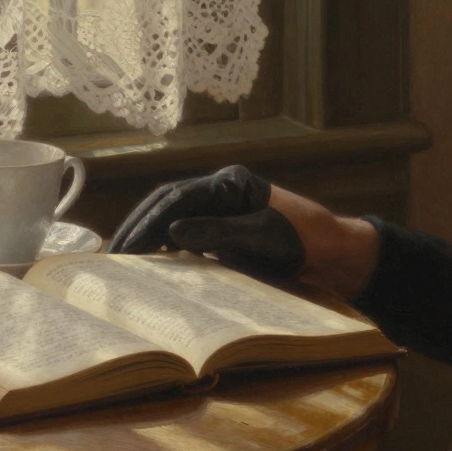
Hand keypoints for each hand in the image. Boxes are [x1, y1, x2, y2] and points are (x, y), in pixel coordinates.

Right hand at [107, 166, 379, 296]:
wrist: (336, 254)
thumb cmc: (306, 240)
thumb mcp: (262, 236)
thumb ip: (218, 232)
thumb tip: (171, 232)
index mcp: (228, 183)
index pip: (176, 198)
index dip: (148, 222)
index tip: (128, 248)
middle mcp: (220, 192)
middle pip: (167, 204)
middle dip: (139, 228)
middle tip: (115, 257)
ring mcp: (221, 211)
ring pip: (172, 218)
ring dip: (149, 238)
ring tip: (125, 262)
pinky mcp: (224, 231)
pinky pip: (186, 235)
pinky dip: (166, 248)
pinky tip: (153, 267)